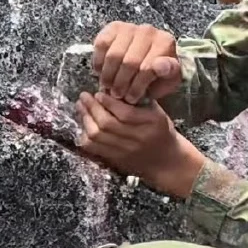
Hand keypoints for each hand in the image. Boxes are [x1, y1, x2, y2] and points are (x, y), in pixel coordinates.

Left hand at [76, 92, 206, 197]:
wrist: (166, 160)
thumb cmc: (161, 131)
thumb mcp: (157, 112)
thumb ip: (138, 100)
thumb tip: (112, 87)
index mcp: (152, 122)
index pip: (125, 113)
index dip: (108, 102)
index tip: (98, 93)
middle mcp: (139, 138)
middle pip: (108, 124)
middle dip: (92, 108)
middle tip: (84, 97)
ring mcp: (127, 151)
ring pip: (98, 136)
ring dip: (86, 119)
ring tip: (81, 107)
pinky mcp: (117, 160)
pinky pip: (95, 148)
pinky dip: (86, 135)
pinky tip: (84, 124)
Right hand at [92, 21, 180, 103]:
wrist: (145, 60)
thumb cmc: (157, 74)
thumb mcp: (169, 79)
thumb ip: (168, 73)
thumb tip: (160, 66)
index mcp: (165, 43)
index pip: (148, 68)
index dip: (138, 86)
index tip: (133, 99)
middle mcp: (148, 31)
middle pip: (129, 62)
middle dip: (121, 84)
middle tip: (118, 95)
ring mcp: (130, 28)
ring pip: (113, 55)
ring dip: (108, 76)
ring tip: (109, 88)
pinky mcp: (113, 28)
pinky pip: (101, 45)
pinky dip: (98, 63)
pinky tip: (101, 73)